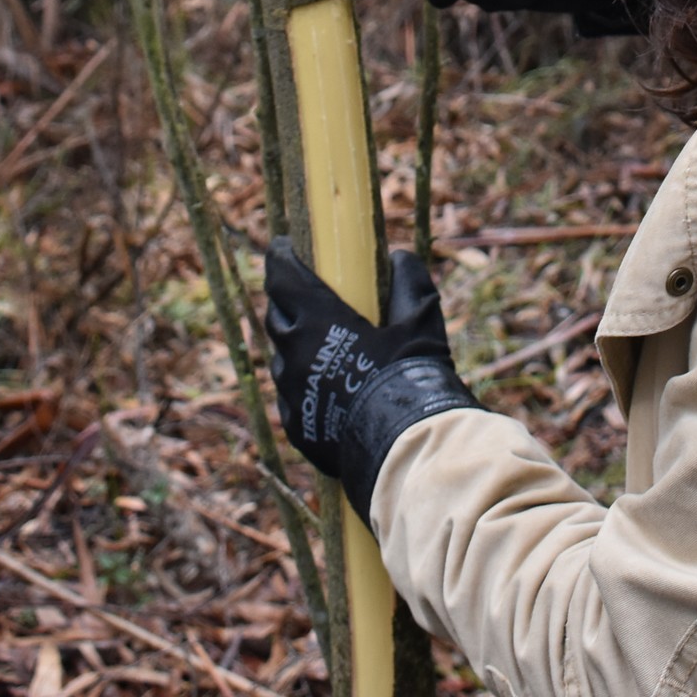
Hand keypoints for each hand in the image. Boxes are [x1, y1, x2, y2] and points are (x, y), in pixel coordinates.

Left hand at [263, 238, 479, 521]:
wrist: (403, 449)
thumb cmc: (410, 377)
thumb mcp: (420, 322)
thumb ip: (409, 284)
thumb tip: (401, 258)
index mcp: (316, 319)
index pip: (283, 276)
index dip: (280, 258)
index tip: (282, 246)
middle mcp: (292, 354)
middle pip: (277, 316)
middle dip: (286, 301)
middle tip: (302, 294)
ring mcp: (291, 393)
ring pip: (284, 360)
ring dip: (297, 349)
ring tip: (323, 349)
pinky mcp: (297, 427)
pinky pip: (293, 399)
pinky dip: (305, 388)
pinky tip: (329, 392)